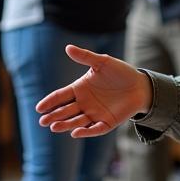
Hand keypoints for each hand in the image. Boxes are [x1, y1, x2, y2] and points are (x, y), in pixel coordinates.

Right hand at [36, 45, 152, 137]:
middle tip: (43, 121)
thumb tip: (68, 47)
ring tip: (54, 127)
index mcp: (79, 89)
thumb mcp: (103, 62)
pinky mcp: (106, 123)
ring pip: (76, 121)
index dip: (50, 102)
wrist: (140, 85)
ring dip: (65, 124)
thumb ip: (85, 56)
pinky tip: (75, 133)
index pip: (60, 97)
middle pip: (65, 111)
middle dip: (54, 116)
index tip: (39, 108)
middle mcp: (84, 103)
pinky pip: (95, 129)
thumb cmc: (120, 72)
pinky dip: (86, 131)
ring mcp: (94, 114)